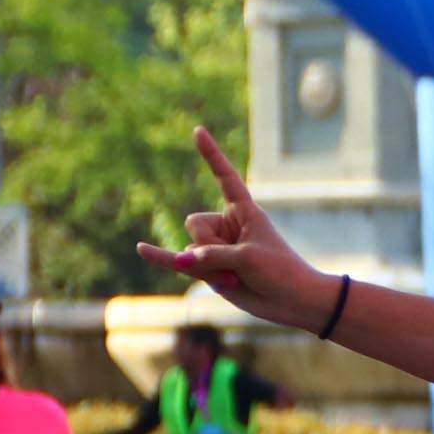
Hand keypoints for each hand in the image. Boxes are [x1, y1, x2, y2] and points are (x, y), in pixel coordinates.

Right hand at [134, 127, 332, 327]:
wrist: (293, 302)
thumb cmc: (281, 272)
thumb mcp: (249, 258)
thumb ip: (212, 256)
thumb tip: (180, 261)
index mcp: (244, 210)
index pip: (224, 177)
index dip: (211, 155)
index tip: (198, 130)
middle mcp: (226, 225)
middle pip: (195, 224)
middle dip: (212, 247)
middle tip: (242, 264)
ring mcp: (215, 247)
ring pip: (190, 250)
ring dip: (212, 269)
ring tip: (239, 277)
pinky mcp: (208, 270)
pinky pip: (176, 261)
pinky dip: (159, 256)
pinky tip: (141, 249)